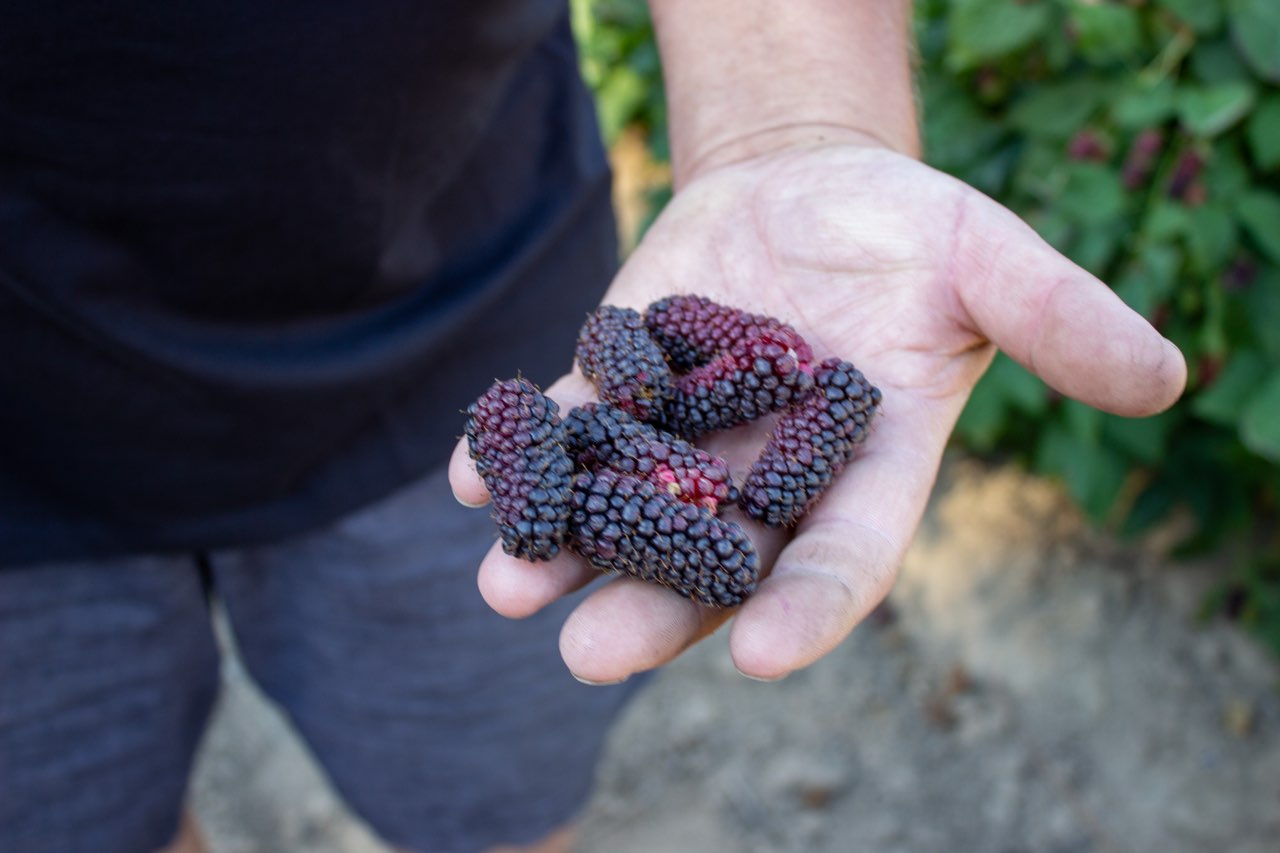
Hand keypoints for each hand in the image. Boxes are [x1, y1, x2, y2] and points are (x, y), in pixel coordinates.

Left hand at [449, 134, 1185, 682]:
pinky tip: (473, 477)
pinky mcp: (619, 389)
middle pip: (712, 562)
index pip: (842, 556)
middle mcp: (768, 478)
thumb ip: (1057, 317)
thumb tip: (1164, 378)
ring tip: (508, 585)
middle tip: (589, 659)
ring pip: (624, 514)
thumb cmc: (907, 229)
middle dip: (653, 610)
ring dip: (564, 551)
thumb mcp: (986, 258)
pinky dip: (517, 456)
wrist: (809, 189)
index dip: (808, 606)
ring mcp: (684, 440)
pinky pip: (567, 431)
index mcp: (861, 470)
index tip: (761, 655)